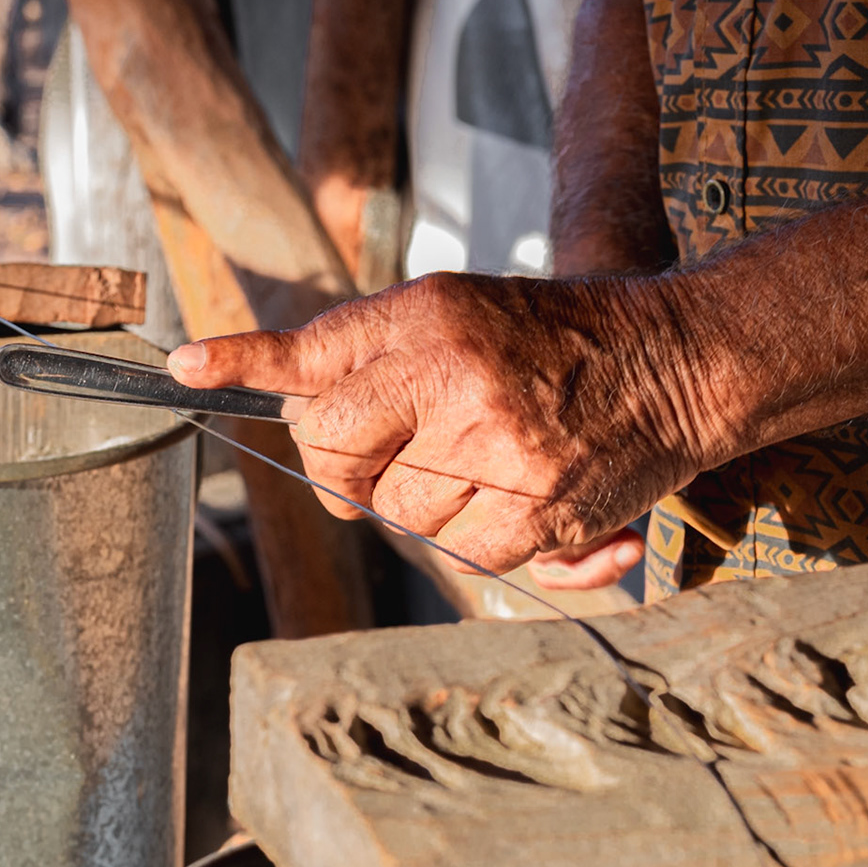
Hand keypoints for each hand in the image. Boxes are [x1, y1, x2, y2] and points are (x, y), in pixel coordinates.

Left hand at [168, 271, 727, 579]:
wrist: (677, 362)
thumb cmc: (554, 339)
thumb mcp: (452, 310)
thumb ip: (359, 347)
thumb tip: (258, 386)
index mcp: (431, 323)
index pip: (315, 362)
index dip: (250, 369)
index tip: (190, 366)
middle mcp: (460, 382)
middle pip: (340, 463)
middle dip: (354, 468)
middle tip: (403, 448)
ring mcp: (502, 453)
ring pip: (401, 518)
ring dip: (430, 503)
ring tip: (488, 459)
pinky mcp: (543, 514)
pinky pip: (465, 557)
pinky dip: (486, 539)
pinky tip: (527, 498)